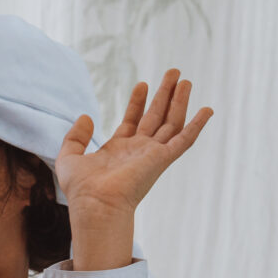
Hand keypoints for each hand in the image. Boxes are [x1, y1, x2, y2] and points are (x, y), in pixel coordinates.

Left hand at [57, 69, 212, 271]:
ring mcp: (152, 154)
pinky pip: (184, 139)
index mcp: (119, 151)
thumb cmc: (81, 189)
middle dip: (164, 94)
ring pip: (171, 122)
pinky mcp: (162, 159)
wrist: (95, 204)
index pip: (133, 121)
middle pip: (156, 117)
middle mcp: (139, 151)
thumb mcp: (69, 156)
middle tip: (173, 73)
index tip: (142, 84)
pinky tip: (207, 110)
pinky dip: (197, 125)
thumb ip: (75, 136)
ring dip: (179, 101)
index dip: (138, 102)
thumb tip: (86, 116)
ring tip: (184, 80)